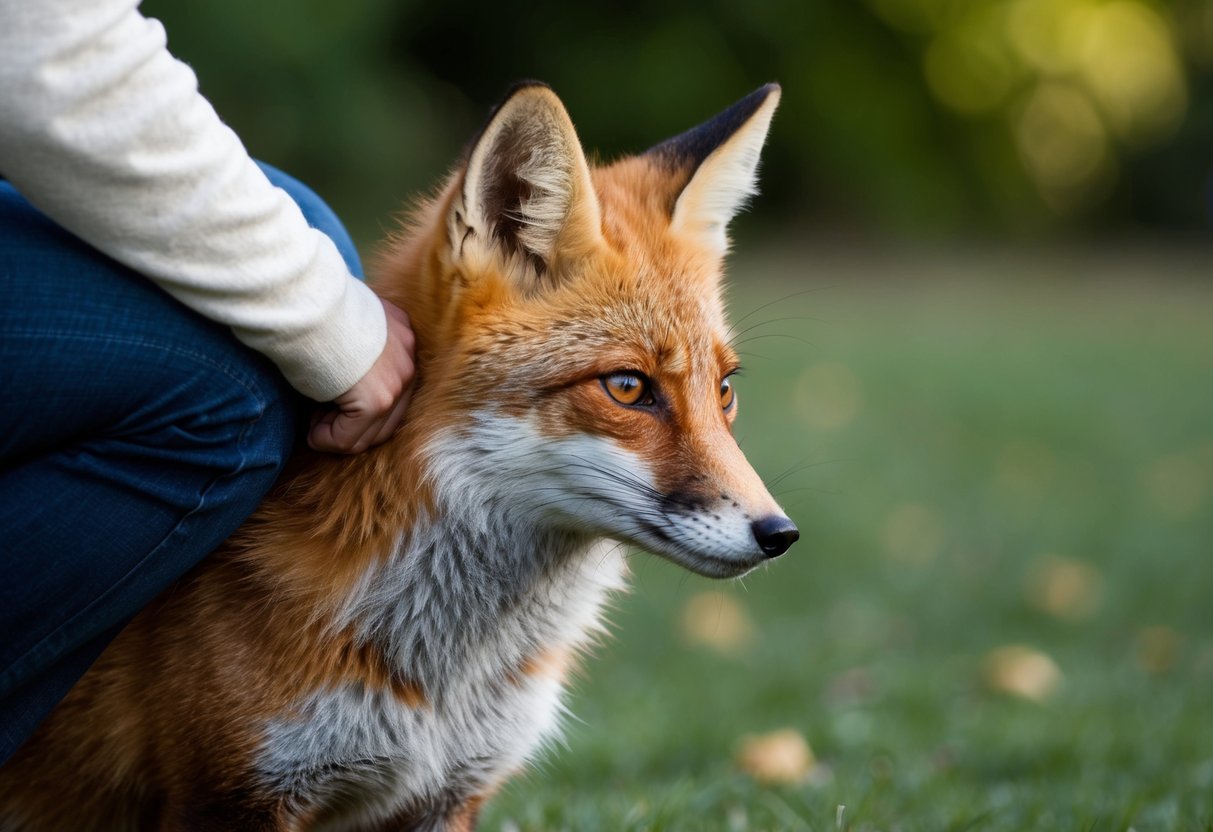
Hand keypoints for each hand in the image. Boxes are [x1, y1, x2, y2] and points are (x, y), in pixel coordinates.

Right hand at [308, 298, 415, 453]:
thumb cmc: (310, 310)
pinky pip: (349, 439)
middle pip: (388, 419)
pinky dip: (325, 438)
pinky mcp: (376, 399)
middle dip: (352, 426)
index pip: (394, 392)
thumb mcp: (345, 324)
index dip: (360, 407)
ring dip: (337, 434)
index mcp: (402, 337)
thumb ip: (357, 350)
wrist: (302, 302)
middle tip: (318, 417)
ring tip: (312, 420)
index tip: (329, 402)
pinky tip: (310, 425)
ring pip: (370, 435)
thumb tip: (344, 390)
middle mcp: (408, 359)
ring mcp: (397, 381)